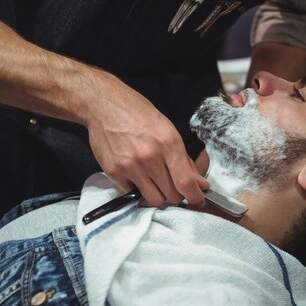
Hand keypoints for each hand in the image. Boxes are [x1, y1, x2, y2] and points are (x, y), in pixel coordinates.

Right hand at [87, 82, 208, 207]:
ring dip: (159, 194)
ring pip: (154, 200)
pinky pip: (133, 192)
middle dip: (176, 194)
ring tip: (155, 180)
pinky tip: (136, 173)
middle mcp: (150, 158)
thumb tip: (200, 184)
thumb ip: (184, 160)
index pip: (186, 182)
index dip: (195, 197)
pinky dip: (138, 187)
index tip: (198, 200)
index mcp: (169, 144)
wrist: (104, 106)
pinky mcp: (113, 172)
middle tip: (173, 184)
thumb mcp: (168, 130)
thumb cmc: (140, 114)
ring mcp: (130, 167)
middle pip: (171, 196)